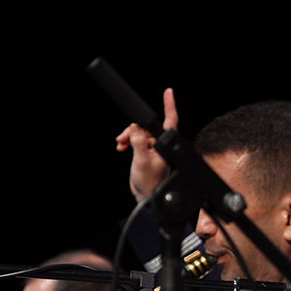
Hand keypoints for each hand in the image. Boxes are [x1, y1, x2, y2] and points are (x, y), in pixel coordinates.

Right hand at [116, 87, 177, 201]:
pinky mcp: (146, 152)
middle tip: (123, 138)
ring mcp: (154, 148)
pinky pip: (137, 140)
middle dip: (134, 129)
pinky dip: (129, 142)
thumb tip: (135, 128)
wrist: (146, 197)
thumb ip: (139, 143)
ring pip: (140, 133)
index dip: (169, 105)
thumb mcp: (142, 162)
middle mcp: (162, 145)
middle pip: (148, 126)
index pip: (170, 121)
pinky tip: (122, 147)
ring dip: (129, 136)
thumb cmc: (150, 183)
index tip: (168, 92)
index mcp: (166, 145)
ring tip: (121, 144)